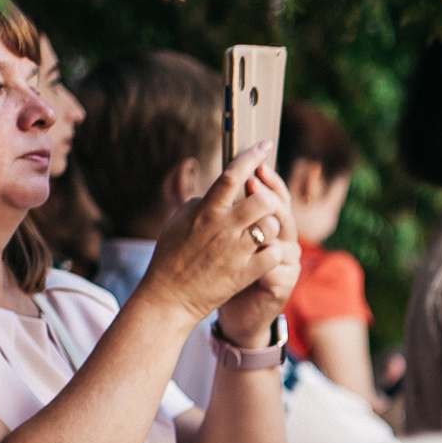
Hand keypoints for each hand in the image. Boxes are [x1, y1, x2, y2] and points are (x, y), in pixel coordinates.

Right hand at [137, 142, 300, 331]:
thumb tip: (214, 187)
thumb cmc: (171, 257)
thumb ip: (197, 200)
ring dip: (273, 226)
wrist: (168, 297)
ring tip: (264, 233)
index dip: (251, 156)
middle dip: (269, 199)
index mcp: (204, 211)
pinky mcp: (244, 273)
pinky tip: (264, 254)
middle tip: (265, 205)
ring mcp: (235, 251)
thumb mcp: (177, 221)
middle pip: (261, 200)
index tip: (265, 145)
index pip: (232, 175)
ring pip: (272, 226)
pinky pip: (273, 254)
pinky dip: (273, 252)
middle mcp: (222, 228)